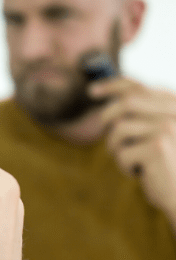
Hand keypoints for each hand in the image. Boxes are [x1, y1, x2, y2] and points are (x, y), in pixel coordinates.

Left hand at [90, 77, 175, 223]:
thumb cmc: (169, 170)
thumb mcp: (156, 138)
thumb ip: (142, 118)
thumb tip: (109, 102)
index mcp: (174, 107)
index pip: (139, 86)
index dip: (112, 85)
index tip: (91, 91)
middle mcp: (174, 112)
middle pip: (126, 103)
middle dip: (108, 117)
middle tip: (108, 135)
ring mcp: (168, 127)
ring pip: (119, 128)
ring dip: (117, 148)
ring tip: (134, 162)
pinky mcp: (158, 146)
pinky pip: (122, 152)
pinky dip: (124, 166)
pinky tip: (142, 174)